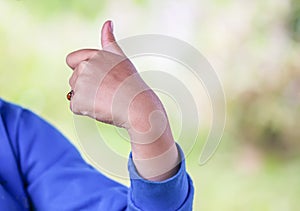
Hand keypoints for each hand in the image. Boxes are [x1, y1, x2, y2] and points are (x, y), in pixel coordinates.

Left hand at [66, 20, 178, 180]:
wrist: (138, 106)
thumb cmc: (131, 83)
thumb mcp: (120, 59)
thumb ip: (109, 41)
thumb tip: (107, 22)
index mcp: (95, 55)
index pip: (71, 60)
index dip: (82, 71)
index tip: (100, 78)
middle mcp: (86, 66)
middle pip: (74, 79)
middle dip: (86, 86)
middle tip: (108, 91)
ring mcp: (81, 83)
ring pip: (75, 92)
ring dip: (86, 98)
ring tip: (106, 99)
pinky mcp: (79, 100)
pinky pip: (75, 106)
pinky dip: (85, 110)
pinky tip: (101, 108)